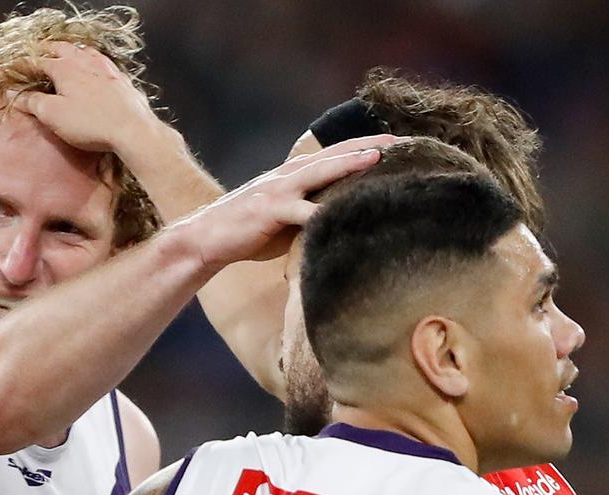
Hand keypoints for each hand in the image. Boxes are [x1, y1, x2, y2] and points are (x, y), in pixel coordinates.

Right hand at [16, 41, 159, 155]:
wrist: (132, 129)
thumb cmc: (91, 123)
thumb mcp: (53, 115)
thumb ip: (33, 102)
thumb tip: (17, 95)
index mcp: (65, 69)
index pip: (38, 61)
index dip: (24, 64)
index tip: (15, 68)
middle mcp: (85, 63)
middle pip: (62, 49)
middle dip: (47, 49)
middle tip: (38, 52)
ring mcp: (105, 69)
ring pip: (84, 51)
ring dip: (71, 50)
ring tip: (64, 53)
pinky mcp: (120, 79)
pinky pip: (102, 61)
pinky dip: (92, 59)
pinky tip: (94, 65)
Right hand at [175, 134, 399, 268]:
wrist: (205, 239)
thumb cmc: (248, 232)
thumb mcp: (286, 219)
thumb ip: (312, 213)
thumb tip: (343, 222)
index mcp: (294, 175)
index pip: (336, 156)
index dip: (366, 148)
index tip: (400, 145)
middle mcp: (288, 175)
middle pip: (335, 155)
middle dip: (369, 147)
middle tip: (404, 141)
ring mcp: (278, 190)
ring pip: (320, 172)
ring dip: (349, 163)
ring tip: (378, 158)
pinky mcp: (269, 210)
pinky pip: (301, 210)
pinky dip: (322, 212)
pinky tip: (345, 211)